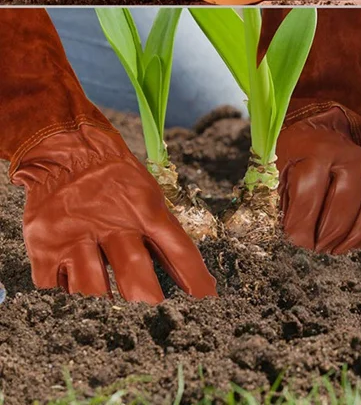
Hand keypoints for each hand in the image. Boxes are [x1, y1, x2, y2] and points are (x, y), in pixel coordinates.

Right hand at [13, 124, 216, 303]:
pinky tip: (78, 299)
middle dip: (148, 301)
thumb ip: (163, 233)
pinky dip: (68, 300)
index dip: (195, 279)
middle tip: (155, 317)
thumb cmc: (116, 178)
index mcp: (146, 209)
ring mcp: (76, 235)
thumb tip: (187, 276)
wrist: (68, 151)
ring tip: (113, 317)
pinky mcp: (45, 247)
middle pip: (135, 273)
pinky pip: (56, 289)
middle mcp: (113, 222)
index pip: (178, 248)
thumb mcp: (148, 196)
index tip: (207, 302)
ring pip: (93, 289)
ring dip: (105, 307)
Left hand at [277, 107, 360, 253]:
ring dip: (349, 239)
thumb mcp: (279, 166)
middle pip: (341, 208)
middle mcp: (347, 158)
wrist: (321, 128)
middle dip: (326, 236)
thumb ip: (279, 197)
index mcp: (318, 152)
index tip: (292, 237)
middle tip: (312, 246)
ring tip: (332, 248)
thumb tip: (284, 234)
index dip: (300, 224)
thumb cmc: (296, 151)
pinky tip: (360, 242)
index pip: (309, 196)